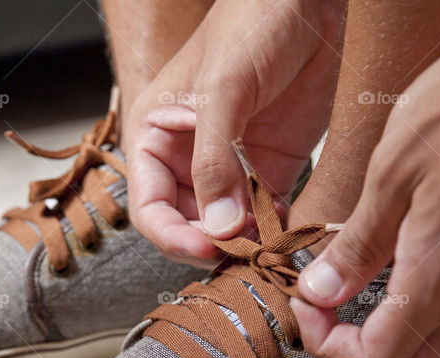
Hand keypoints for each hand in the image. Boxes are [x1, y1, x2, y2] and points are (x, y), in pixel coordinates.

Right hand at [123, 0, 344, 266]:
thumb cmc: (251, 21)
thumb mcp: (224, 89)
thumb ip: (216, 160)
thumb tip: (220, 229)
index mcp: (155, 137)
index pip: (151, 208)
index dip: (175, 236)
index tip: (211, 247)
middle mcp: (188, 158)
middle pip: (189, 225)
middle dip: (215, 245)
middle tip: (248, 253)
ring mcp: (231, 165)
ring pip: (228, 227)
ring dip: (247, 243)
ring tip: (271, 244)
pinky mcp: (270, 165)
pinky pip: (265, 213)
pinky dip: (275, 229)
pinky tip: (288, 228)